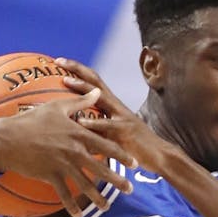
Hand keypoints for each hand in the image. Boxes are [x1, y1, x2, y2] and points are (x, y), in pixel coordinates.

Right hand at [0, 87, 135, 216]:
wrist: (7, 138)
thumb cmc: (32, 120)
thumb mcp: (57, 107)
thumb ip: (81, 101)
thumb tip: (99, 91)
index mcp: (78, 134)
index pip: (106, 146)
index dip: (122, 156)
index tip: (134, 164)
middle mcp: (73, 150)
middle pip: (100, 168)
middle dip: (117, 180)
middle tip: (130, 189)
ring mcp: (61, 164)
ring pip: (84, 185)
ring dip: (97, 198)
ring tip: (106, 207)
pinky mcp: (49, 176)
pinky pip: (63, 194)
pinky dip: (71, 206)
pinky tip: (79, 215)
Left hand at [55, 58, 180, 174]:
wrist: (159, 155)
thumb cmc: (134, 146)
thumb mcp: (113, 133)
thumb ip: (97, 127)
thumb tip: (76, 128)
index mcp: (113, 105)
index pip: (93, 81)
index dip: (77, 69)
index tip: (59, 61)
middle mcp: (116, 106)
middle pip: (95, 81)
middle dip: (76, 69)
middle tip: (58, 60)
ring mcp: (121, 117)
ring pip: (100, 97)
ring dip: (82, 87)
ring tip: (66, 81)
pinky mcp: (124, 131)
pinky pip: (106, 125)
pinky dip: (92, 123)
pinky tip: (79, 121)